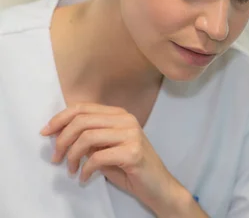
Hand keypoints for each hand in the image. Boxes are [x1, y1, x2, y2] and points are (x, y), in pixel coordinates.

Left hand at [40, 103, 206, 217]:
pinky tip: (85, 177)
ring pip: (87, 137)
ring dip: (72, 156)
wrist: (158, 186)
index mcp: (120, 115)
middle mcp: (126, 120)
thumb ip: (90, 137)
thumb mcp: (106, 148)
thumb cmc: (130, 168)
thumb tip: (60, 133)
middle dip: (62, 140)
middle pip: (82, 121)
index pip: (83, 108)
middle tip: (56, 157)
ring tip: (72, 169)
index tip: (46, 133)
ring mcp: (131, 134)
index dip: (60, 118)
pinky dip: (86, 169)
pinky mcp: (133, 152)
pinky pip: (97, 157)